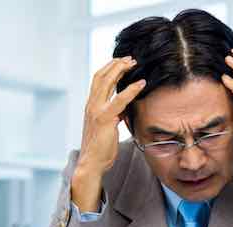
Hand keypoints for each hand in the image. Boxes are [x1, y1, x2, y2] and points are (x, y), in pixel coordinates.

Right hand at [71, 57, 144, 211]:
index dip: (109, 68)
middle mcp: (91, 105)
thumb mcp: (108, 128)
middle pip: (101, 76)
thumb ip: (114, 116)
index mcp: (90, 106)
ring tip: (134, 63)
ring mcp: (96, 111)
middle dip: (115, 64)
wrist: (91, 163)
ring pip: (106, 82)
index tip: (121, 62)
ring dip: (120, 69)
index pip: (97, 80)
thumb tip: (124, 109)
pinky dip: (131, 90)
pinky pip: (119, 100)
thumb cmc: (100, 149)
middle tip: (129, 58)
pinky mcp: (104, 119)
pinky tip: (141, 83)